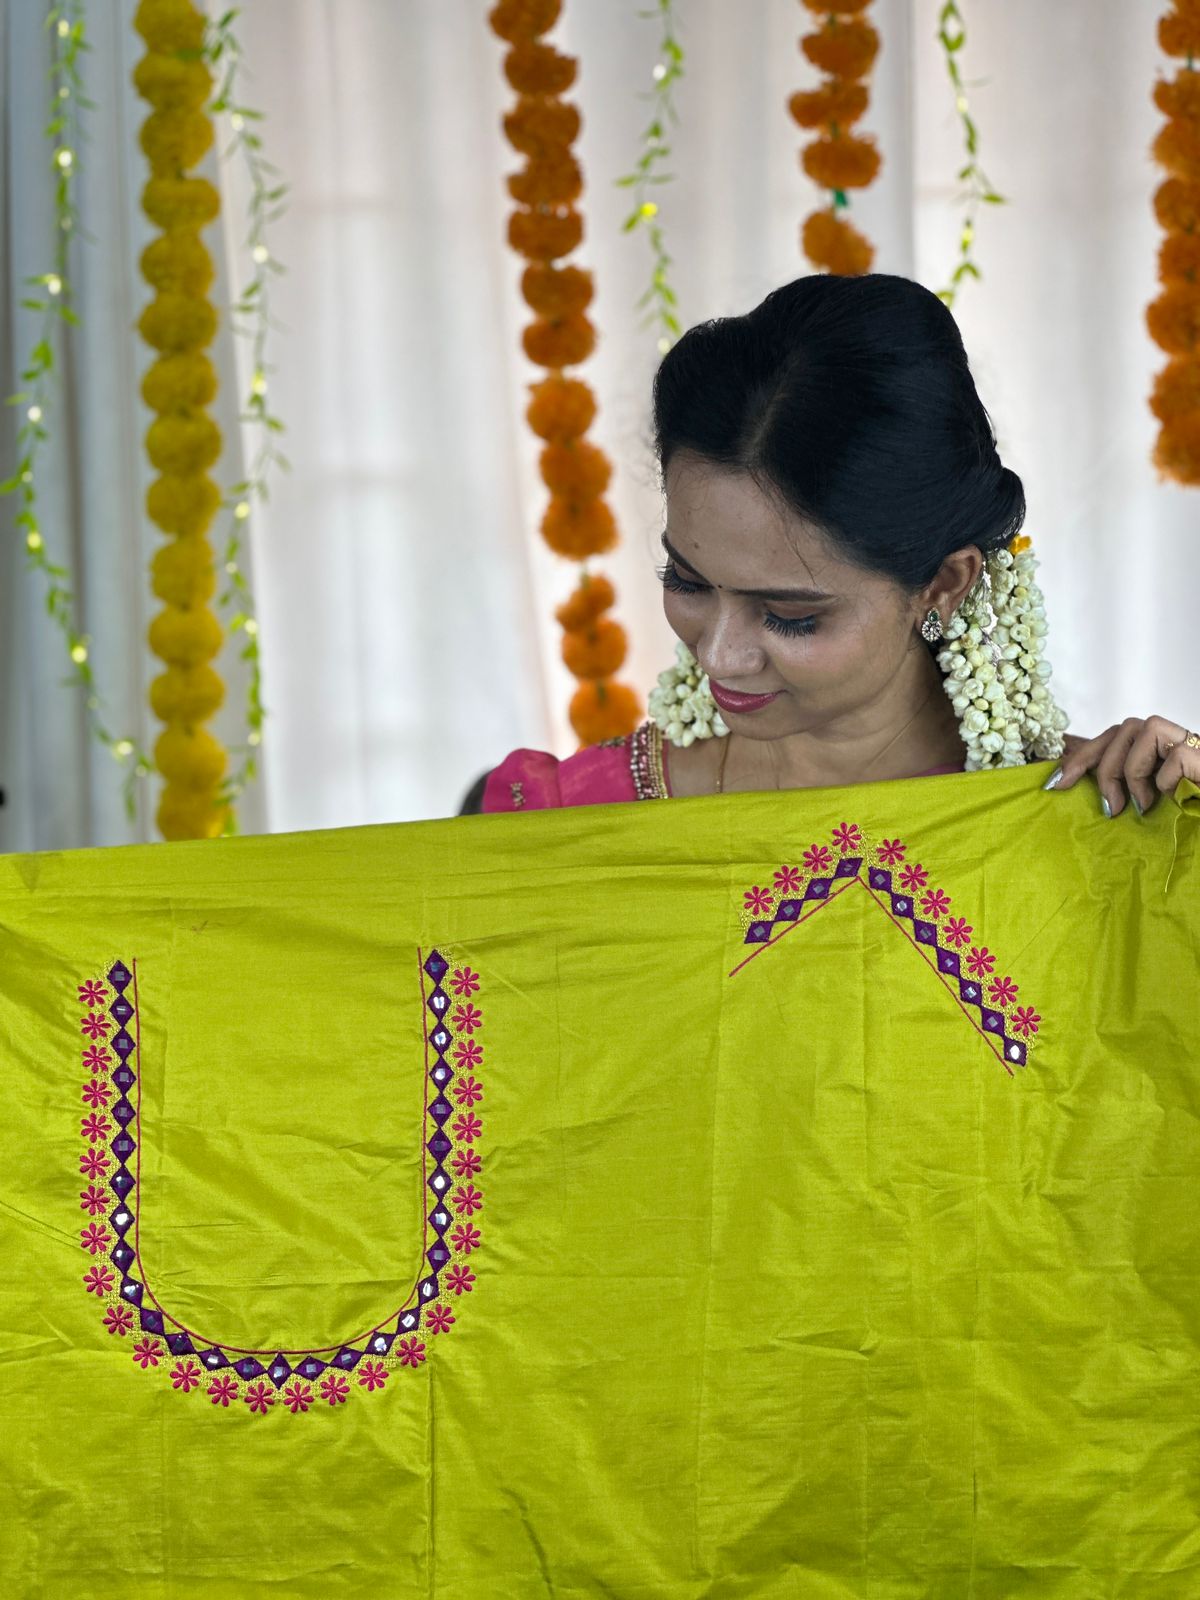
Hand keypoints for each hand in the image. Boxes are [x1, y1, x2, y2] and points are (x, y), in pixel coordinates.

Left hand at [1043, 716, 1199, 815]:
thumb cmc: (1188, 819)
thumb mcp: (1145, 807)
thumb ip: (1118, 791)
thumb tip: (1069, 782)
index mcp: (1155, 753)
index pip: (1112, 737)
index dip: (1081, 756)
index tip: (1056, 784)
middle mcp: (1174, 743)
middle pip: (1122, 728)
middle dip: (1100, 764)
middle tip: (1107, 806)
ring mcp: (1193, 747)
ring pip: (1143, 728)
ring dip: (1132, 771)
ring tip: (1143, 806)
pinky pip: (1175, 755)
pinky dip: (1165, 780)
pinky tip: (1174, 800)